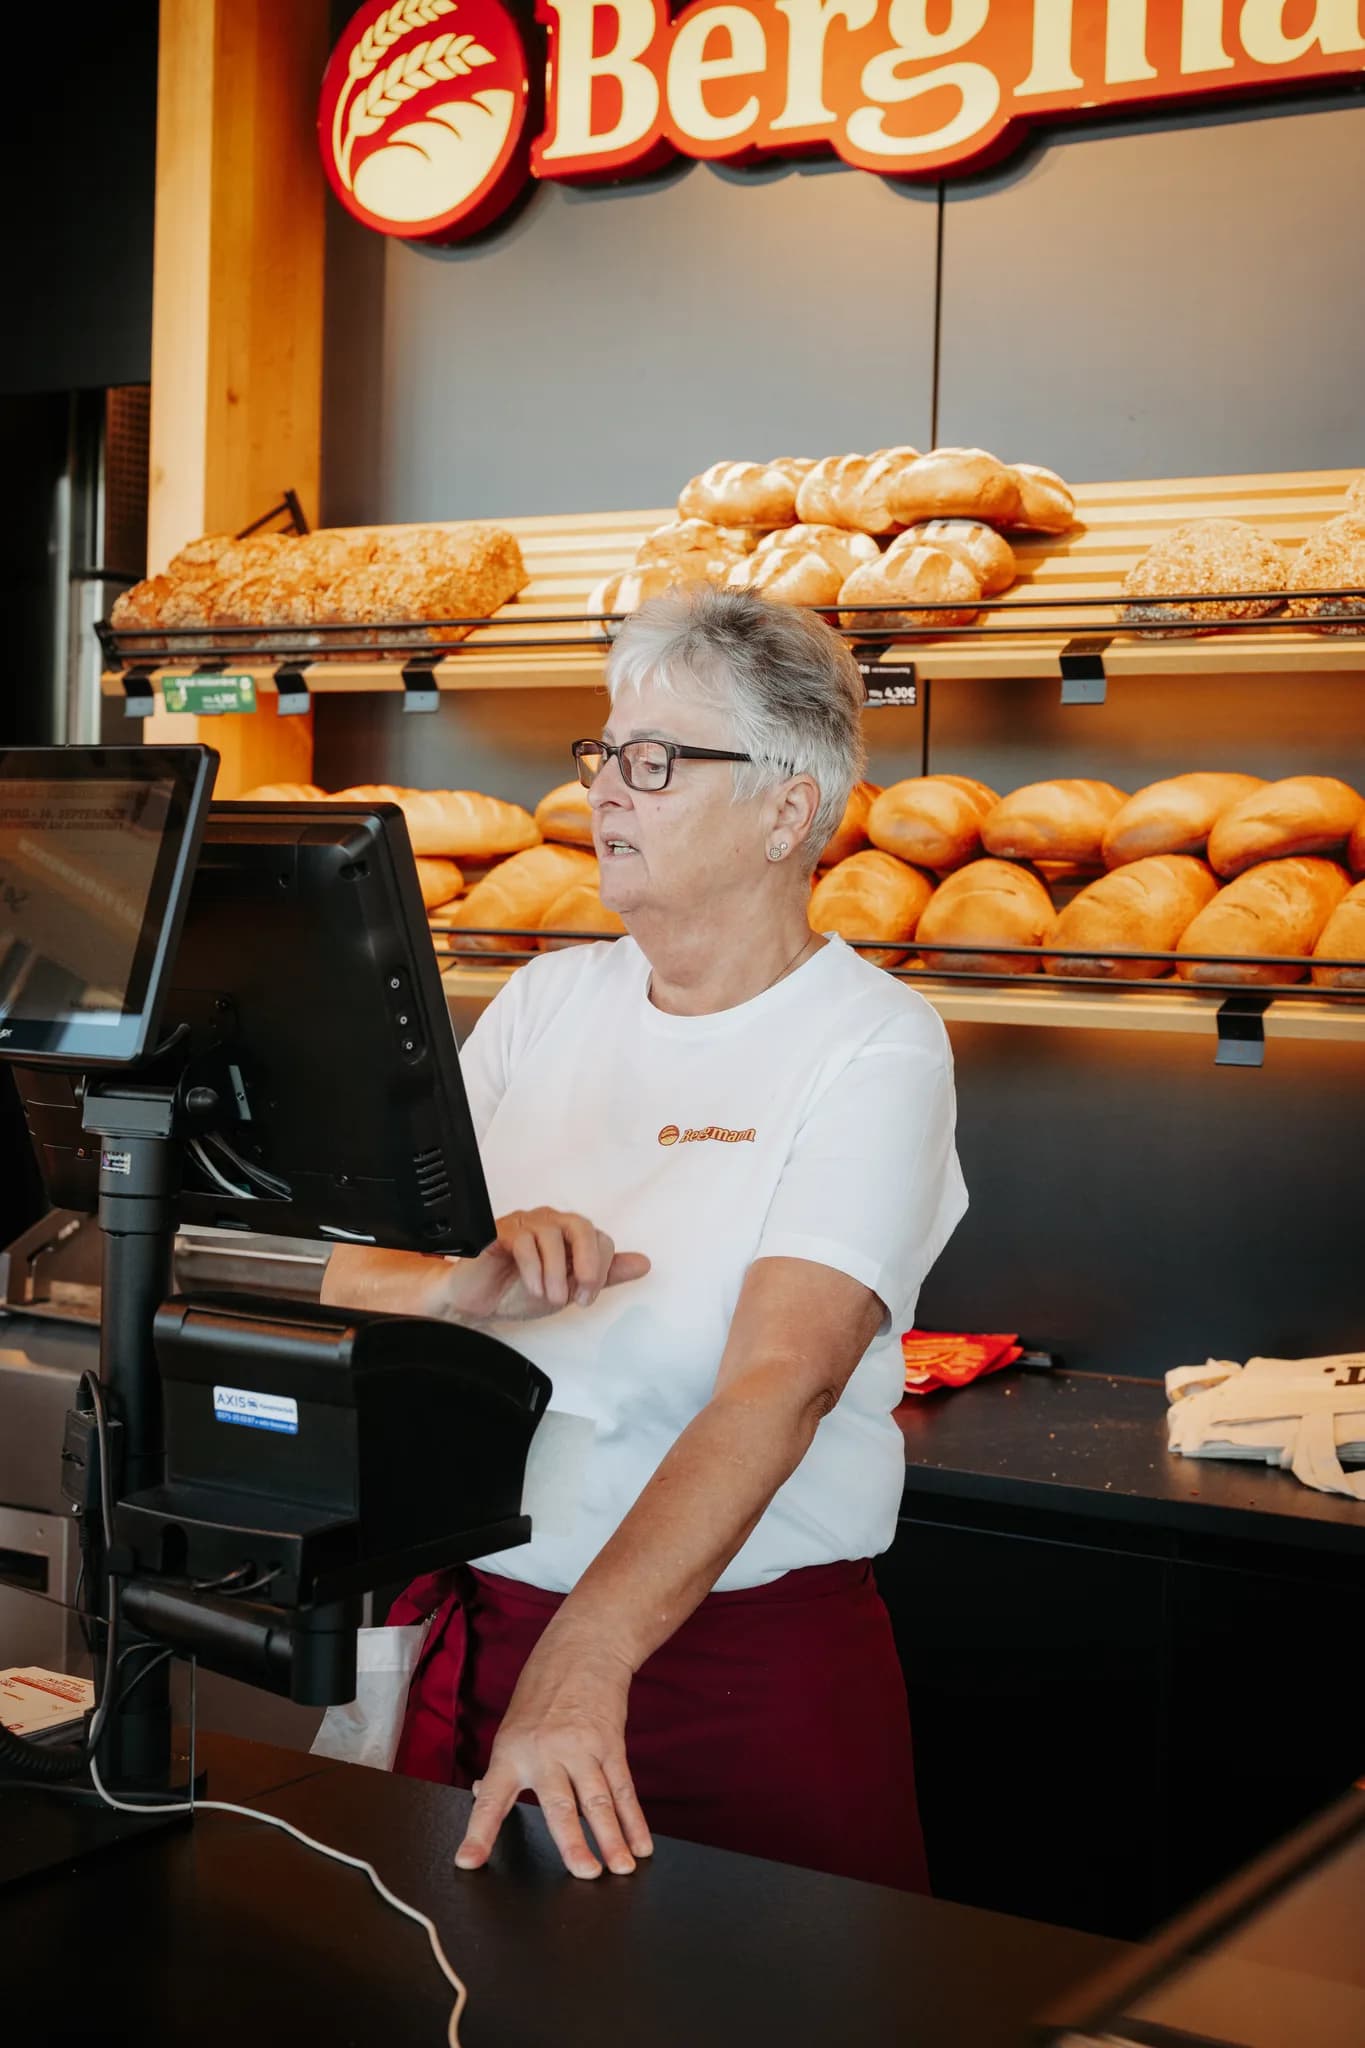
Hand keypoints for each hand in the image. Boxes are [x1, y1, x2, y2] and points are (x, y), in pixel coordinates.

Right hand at [449, 1208, 649, 1322]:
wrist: (480, 1303)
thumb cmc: (521, 1290)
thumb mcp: (570, 1289)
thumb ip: (604, 1275)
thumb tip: (643, 1264)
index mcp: (570, 1234)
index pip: (599, 1238)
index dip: (599, 1269)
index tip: (586, 1298)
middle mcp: (550, 1223)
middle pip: (580, 1226)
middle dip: (586, 1263)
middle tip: (579, 1294)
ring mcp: (525, 1224)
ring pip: (551, 1234)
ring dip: (555, 1273)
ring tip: (550, 1298)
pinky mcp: (500, 1231)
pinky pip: (523, 1241)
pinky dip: (532, 1269)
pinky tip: (533, 1288)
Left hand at [454, 1632, 652, 1878]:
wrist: (582, 1649)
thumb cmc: (542, 1690)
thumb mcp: (512, 1726)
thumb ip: (502, 1768)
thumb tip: (481, 1797)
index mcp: (511, 1752)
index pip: (490, 1799)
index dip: (478, 1832)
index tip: (468, 1861)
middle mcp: (545, 1752)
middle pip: (561, 1805)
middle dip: (572, 1842)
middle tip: (584, 1873)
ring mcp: (581, 1747)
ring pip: (598, 1800)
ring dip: (613, 1838)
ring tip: (621, 1868)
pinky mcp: (609, 1743)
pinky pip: (623, 1787)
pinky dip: (633, 1819)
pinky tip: (641, 1843)